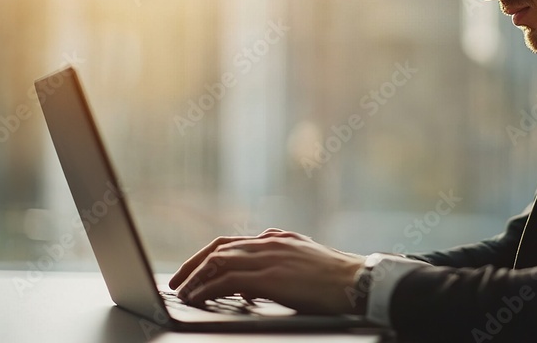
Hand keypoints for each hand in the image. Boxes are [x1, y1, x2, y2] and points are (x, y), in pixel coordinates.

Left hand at [169, 228, 365, 313]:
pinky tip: (196, 298)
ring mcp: (269, 257)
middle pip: (219, 248)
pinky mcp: (270, 276)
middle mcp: (270, 242)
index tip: (194, 270)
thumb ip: (276, 268)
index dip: (208, 256)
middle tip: (177, 282)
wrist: (359, 281)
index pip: (232, 242)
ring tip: (181, 292)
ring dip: (195, 277)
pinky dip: (206, 288)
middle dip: (193, 265)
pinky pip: (227, 280)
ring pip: (218, 261)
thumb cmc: (337, 280)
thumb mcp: (303, 265)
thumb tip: (250, 285)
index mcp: (278, 239)